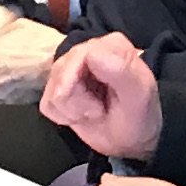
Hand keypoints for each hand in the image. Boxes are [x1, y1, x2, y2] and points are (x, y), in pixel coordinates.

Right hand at [40, 33, 165, 162]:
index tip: (102, 105)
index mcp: (111, 45)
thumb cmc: (139, 116)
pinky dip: (63, 116)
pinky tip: (81, 115)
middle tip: (100, 111)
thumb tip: (91, 53)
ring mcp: (69, 67)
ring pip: (51, 91)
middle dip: (78, 103)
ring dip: (72, 111)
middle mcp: (86, 49)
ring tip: (94, 113)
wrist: (130, 139)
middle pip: (60, 74)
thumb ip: (122, 69)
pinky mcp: (57, 87)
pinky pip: (46, 103)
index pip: (79, 56)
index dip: (84, 87)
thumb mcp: (140, 94)